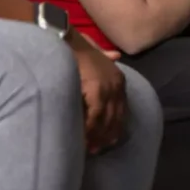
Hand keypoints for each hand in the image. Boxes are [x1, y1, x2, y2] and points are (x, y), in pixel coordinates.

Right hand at [69, 30, 126, 154]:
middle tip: (99, 150)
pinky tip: (83, 138)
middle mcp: (117, 85)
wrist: (68, 40)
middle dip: (108, 135)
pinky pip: (95, 116)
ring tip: (90, 149)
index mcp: (119, 79)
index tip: (111, 140)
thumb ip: (107, 56)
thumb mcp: (97, 52)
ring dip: (98, 136)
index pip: (121, 108)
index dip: (117, 125)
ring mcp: (109, 89)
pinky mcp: (97, 91)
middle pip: (116, 117)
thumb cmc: (78, 47)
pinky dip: (89, 129)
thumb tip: (116, 54)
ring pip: (107, 119)